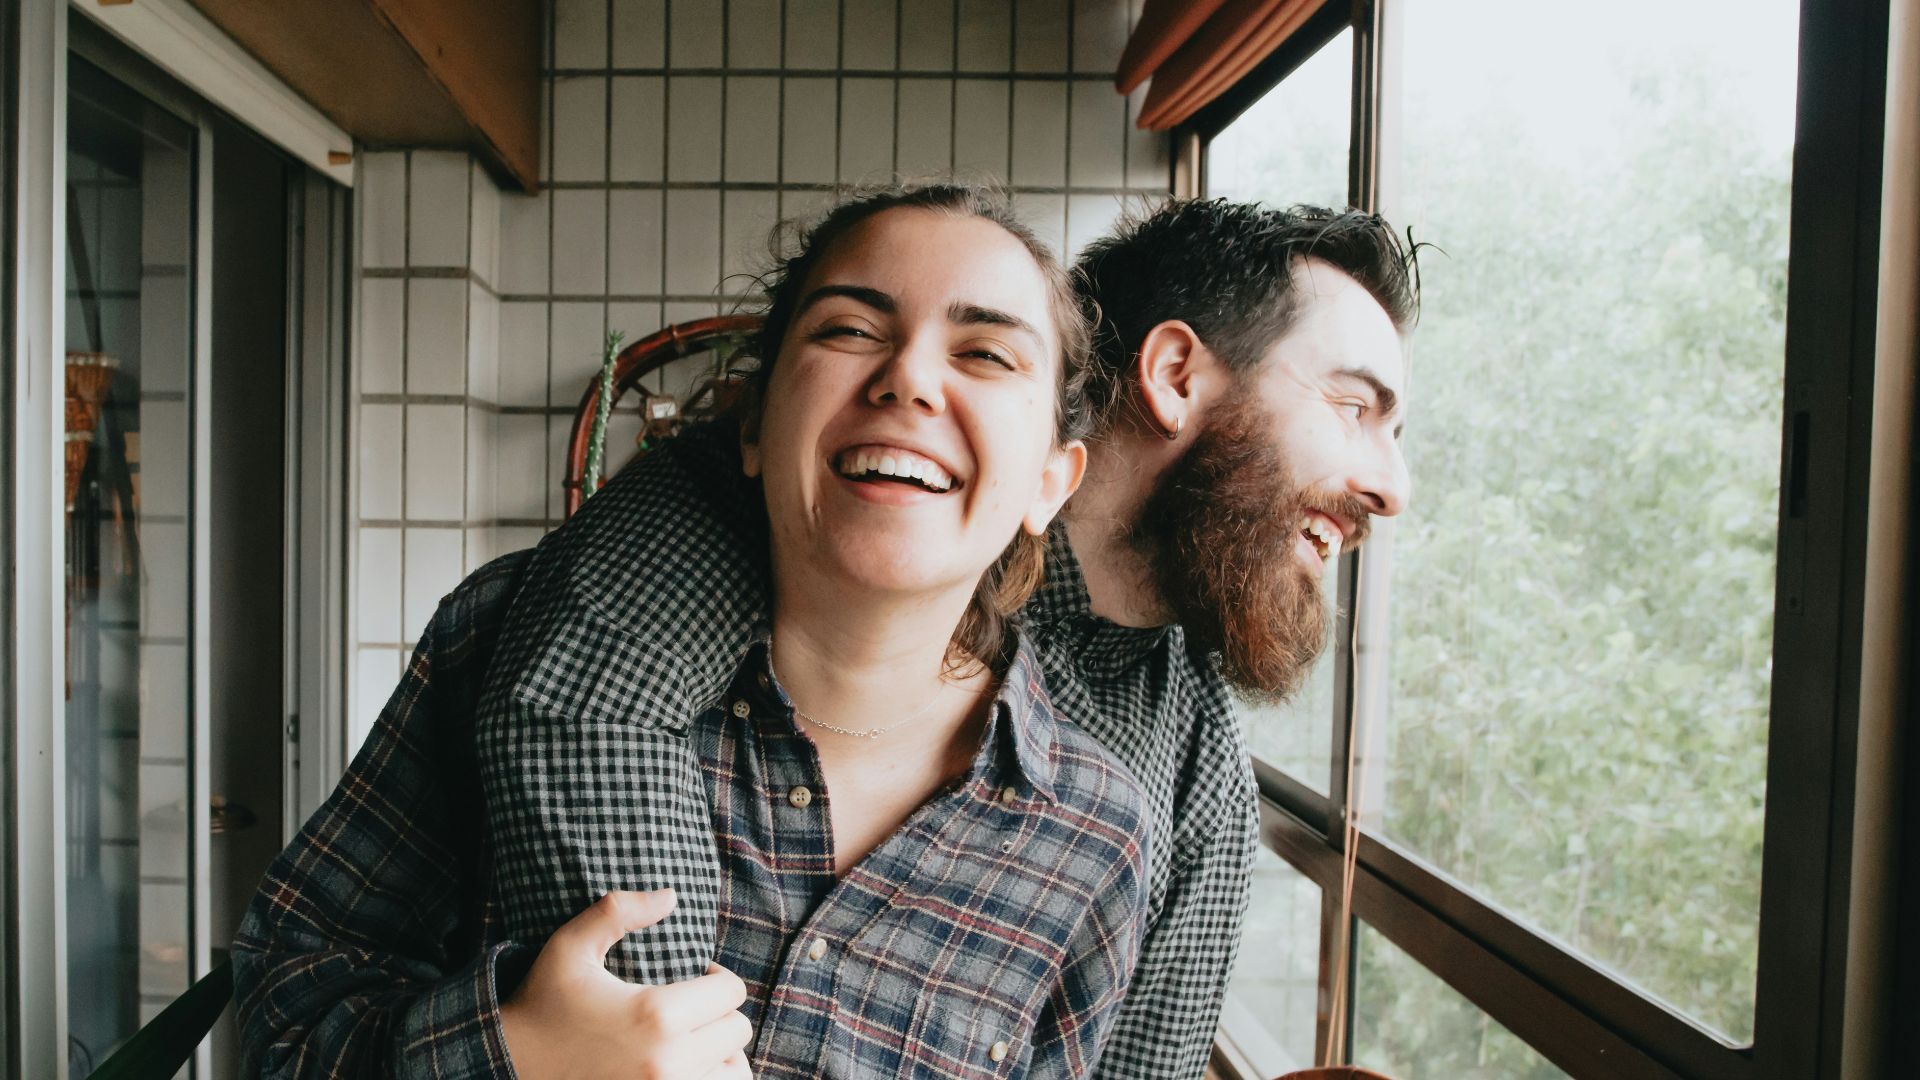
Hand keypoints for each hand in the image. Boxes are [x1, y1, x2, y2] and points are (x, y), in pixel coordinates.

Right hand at [500, 889, 753, 1079]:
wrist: (509, 1066)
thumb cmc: (542, 1004)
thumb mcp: (569, 948)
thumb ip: (617, 910)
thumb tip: (671, 895)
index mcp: (656, 1014)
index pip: (732, 992)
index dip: (719, 978)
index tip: (698, 977)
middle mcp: (669, 1062)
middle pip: (738, 1031)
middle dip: (721, 1013)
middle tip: (695, 1008)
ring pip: (736, 1072)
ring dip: (724, 1053)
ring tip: (698, 1041)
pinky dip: (713, 1079)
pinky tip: (688, 1067)